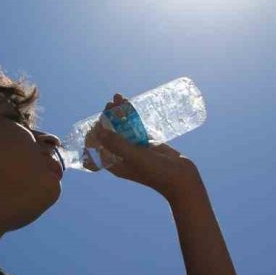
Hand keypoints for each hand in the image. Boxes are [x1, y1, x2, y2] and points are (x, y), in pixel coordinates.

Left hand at [85, 94, 200, 198]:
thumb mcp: (134, 157)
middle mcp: (122, 155)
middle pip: (109, 134)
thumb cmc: (156, 172)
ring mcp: (134, 148)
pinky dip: (131, 116)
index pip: (97, 148)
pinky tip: (129, 104)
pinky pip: (135, 126)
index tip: (97, 121)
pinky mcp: (146, 142)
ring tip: (118, 97)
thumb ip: (117, 144)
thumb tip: (98, 131)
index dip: (94, 134)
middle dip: (107, 118)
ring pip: (122, 128)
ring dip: (119, 113)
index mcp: (115, 163)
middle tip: (109, 104)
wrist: (181, 177)